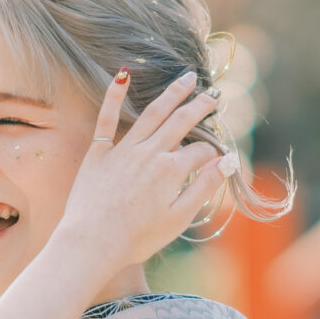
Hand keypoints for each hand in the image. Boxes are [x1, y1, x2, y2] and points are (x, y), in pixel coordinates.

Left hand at [56, 69, 234, 271]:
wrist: (92, 242)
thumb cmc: (137, 237)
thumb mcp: (179, 218)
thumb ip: (204, 187)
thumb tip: (227, 162)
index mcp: (172, 170)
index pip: (202, 152)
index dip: (215, 154)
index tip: (220, 157)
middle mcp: (150, 153)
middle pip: (181, 122)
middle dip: (200, 106)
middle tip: (213, 94)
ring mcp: (123, 150)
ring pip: (152, 113)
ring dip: (172, 94)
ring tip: (186, 78)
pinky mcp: (99, 153)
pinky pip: (107, 118)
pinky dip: (115, 96)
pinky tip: (123, 76)